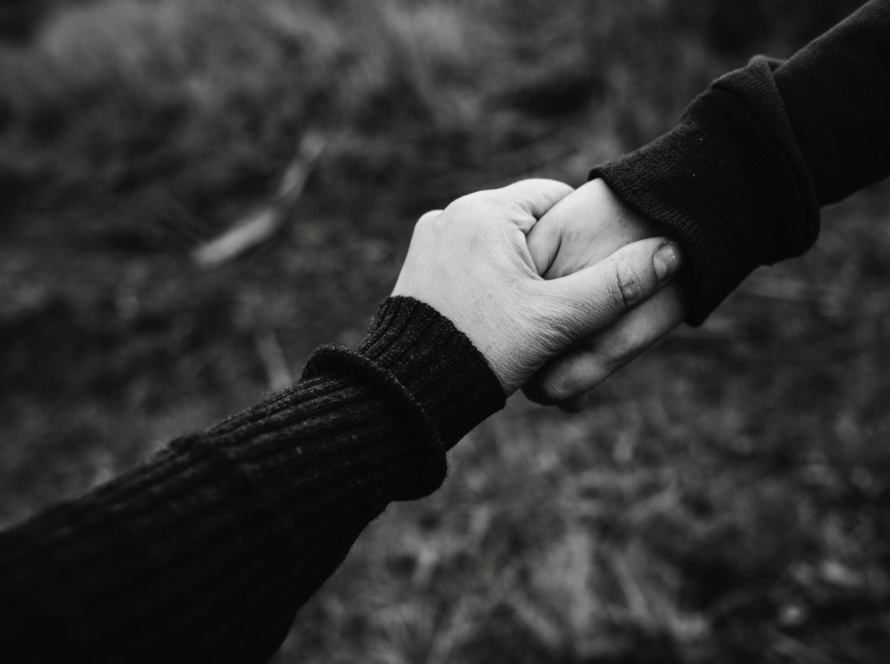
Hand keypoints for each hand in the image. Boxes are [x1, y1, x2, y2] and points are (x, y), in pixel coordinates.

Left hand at [392, 179, 683, 394]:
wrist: (411, 394)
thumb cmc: (486, 351)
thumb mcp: (557, 319)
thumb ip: (616, 287)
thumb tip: (673, 254)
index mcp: (486, 211)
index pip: (554, 197)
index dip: (584, 233)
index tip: (593, 270)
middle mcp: (451, 214)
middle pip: (525, 223)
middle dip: (549, 257)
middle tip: (565, 300)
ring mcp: (430, 240)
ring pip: (497, 244)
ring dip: (519, 270)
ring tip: (534, 311)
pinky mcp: (417, 268)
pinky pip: (468, 262)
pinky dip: (489, 281)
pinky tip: (500, 316)